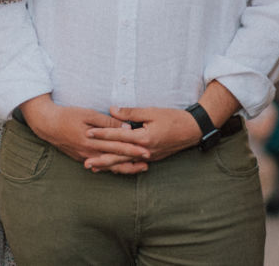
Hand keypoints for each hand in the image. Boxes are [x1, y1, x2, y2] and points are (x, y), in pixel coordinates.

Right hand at [20, 96, 149, 173]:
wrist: (47, 125)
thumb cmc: (68, 115)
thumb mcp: (88, 114)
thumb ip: (107, 122)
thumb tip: (125, 128)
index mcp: (93, 140)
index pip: (117, 146)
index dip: (133, 149)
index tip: (146, 150)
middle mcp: (90, 152)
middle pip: (115, 159)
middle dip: (132, 161)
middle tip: (148, 162)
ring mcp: (85, 157)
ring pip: (108, 166)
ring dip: (124, 167)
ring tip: (138, 169)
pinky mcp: (81, 158)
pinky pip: (99, 166)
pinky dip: (111, 167)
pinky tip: (119, 168)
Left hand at [85, 106, 200, 170]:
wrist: (193, 130)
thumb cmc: (173, 118)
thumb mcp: (151, 112)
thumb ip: (130, 112)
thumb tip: (112, 110)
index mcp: (143, 137)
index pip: (118, 135)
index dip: (102, 134)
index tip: (88, 133)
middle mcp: (144, 150)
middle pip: (118, 155)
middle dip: (101, 158)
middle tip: (85, 163)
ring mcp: (148, 157)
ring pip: (125, 163)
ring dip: (109, 166)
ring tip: (95, 168)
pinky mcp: (152, 158)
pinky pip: (133, 164)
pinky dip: (121, 166)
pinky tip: (112, 168)